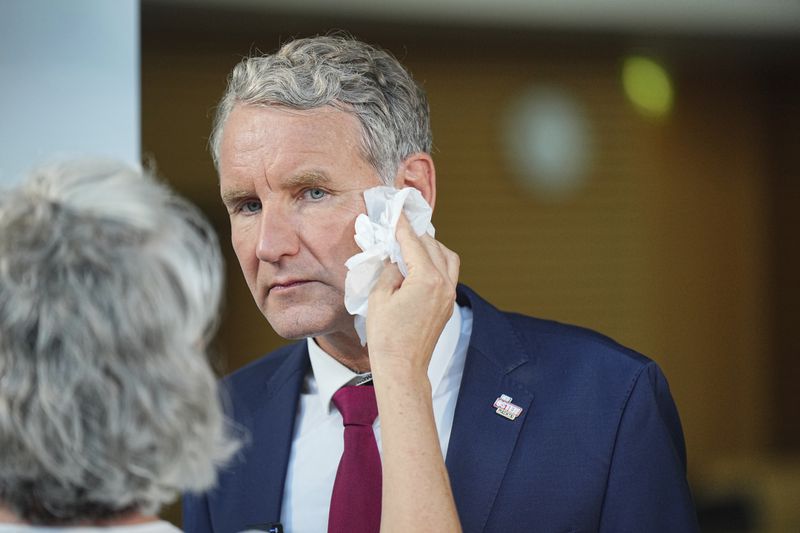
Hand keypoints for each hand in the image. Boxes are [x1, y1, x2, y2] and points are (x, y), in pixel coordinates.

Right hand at [367, 214, 462, 532]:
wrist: (403, 368)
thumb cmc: (387, 337)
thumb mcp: (379, 297)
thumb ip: (388, 270)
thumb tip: (392, 256)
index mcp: (427, 279)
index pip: (413, 242)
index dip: (402, 225)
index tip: (396, 210)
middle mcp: (444, 284)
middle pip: (433, 246)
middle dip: (415, 234)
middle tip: (398, 227)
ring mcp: (449, 296)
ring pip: (447, 258)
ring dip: (430, 247)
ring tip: (411, 244)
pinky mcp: (448, 306)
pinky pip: (448, 274)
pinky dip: (436, 262)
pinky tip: (420, 265)